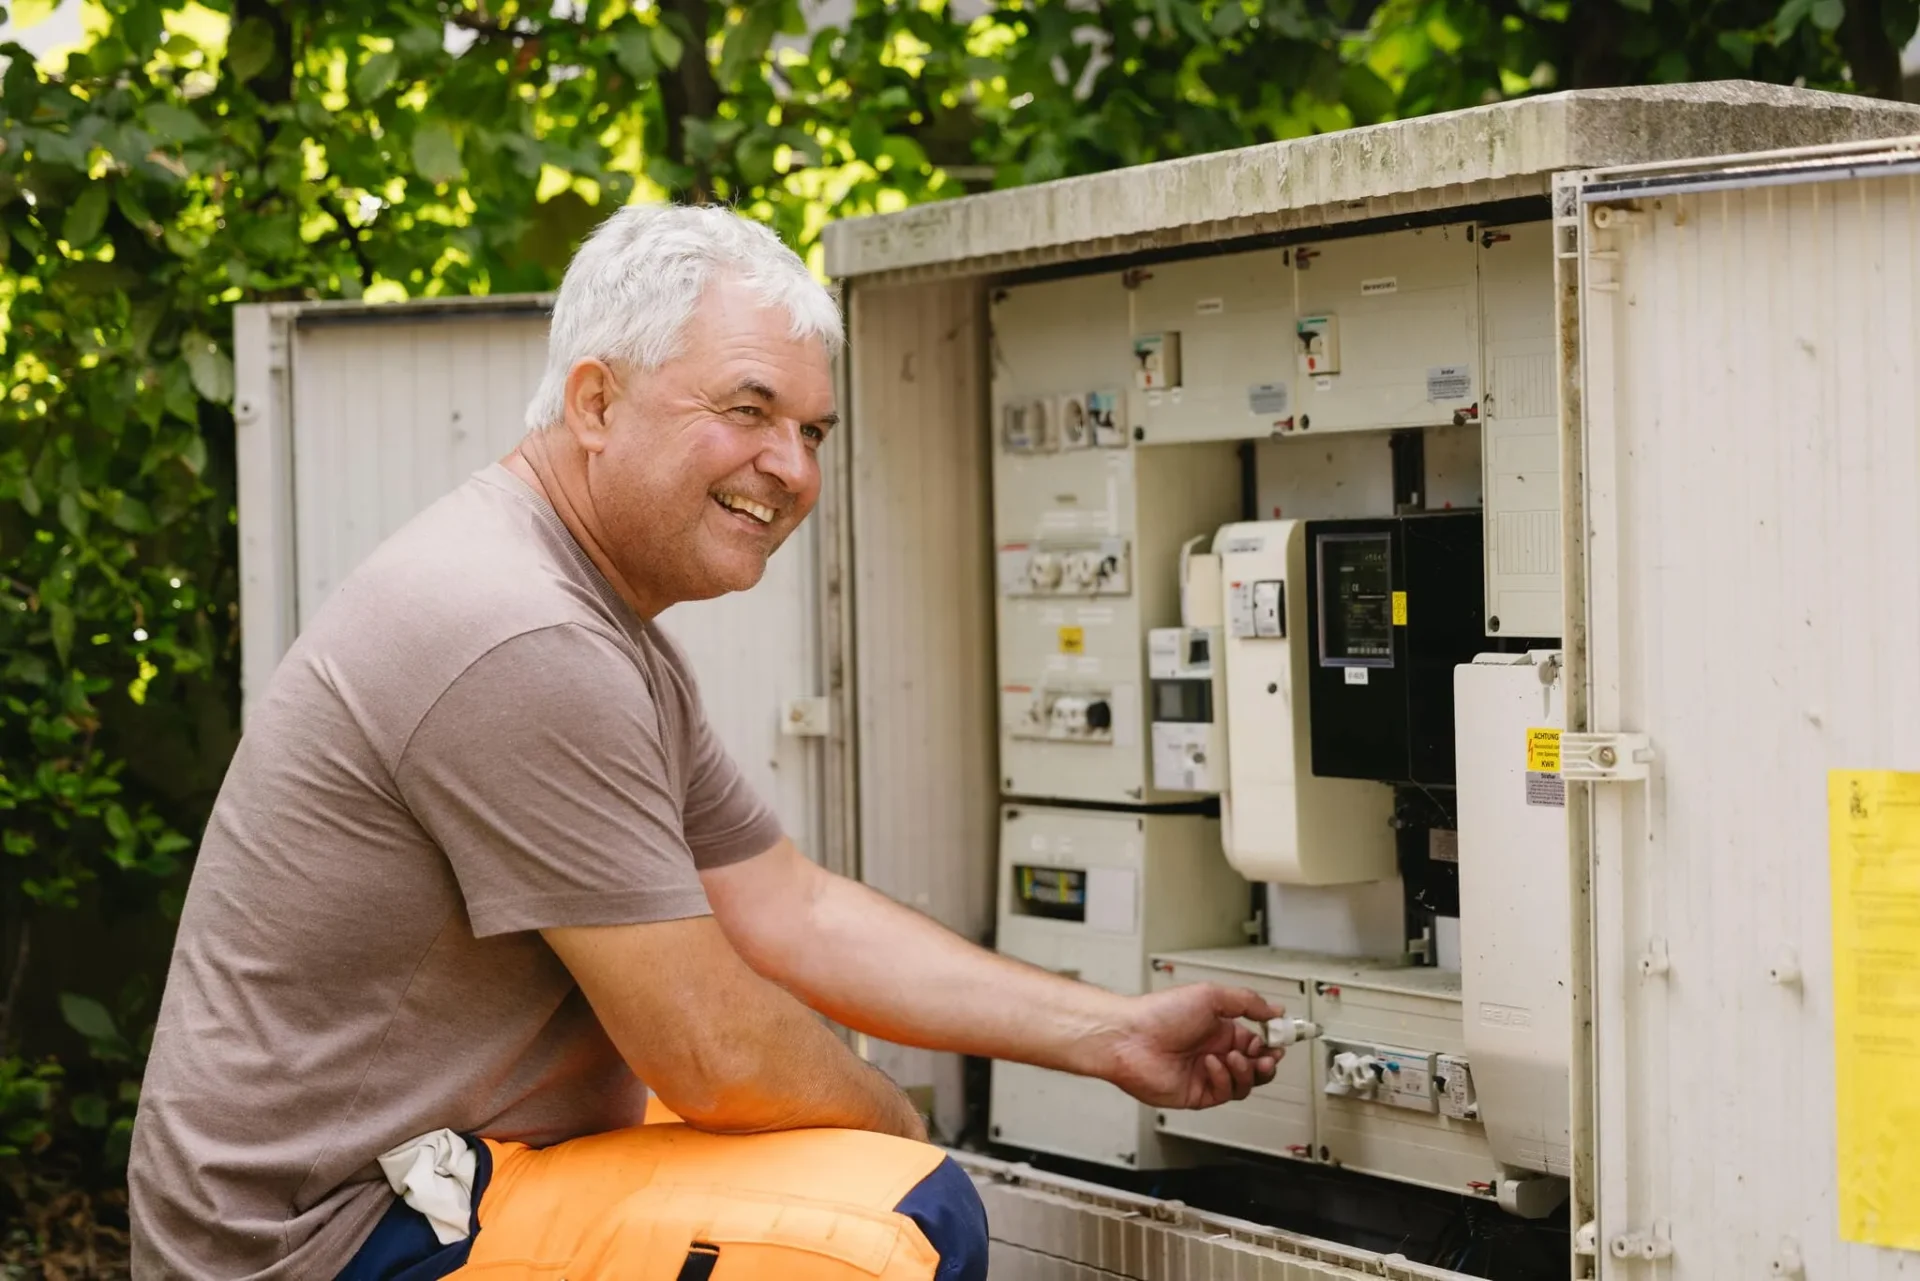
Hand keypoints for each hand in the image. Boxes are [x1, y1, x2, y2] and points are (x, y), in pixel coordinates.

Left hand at [1102, 984, 1280, 1109]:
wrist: (1128, 1038)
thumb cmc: (1159, 1012)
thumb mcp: (1211, 995)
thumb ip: (1247, 1002)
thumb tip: (1275, 1009)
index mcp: (1219, 1028)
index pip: (1257, 1039)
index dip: (1272, 1041)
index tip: (1283, 1038)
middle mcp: (1214, 1051)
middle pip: (1255, 1065)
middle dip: (1267, 1062)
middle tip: (1269, 1056)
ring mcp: (1206, 1074)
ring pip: (1244, 1083)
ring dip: (1246, 1071)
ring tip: (1234, 1057)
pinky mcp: (1197, 1094)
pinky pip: (1224, 1093)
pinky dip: (1224, 1080)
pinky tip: (1212, 1065)